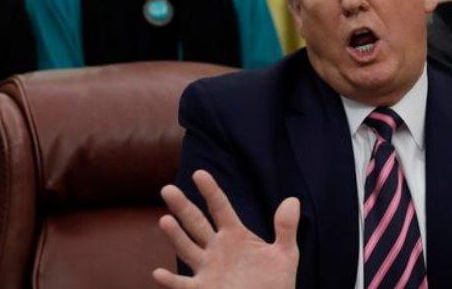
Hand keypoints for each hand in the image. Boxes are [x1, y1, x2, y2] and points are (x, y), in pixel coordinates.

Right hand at [152, 170, 299, 288]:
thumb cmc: (275, 282)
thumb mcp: (285, 254)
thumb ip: (286, 228)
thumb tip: (292, 200)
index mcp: (235, 235)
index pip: (220, 207)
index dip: (210, 190)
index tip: (199, 173)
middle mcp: (217, 248)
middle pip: (196, 223)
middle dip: (183, 207)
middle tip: (167, 189)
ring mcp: (207, 269)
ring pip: (187, 249)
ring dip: (176, 236)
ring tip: (165, 220)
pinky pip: (183, 285)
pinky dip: (170, 281)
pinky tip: (159, 273)